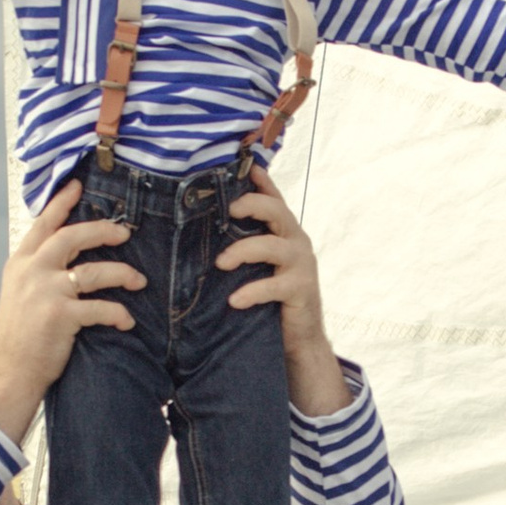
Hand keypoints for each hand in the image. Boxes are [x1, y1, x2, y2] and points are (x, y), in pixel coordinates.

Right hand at [0, 185, 138, 442]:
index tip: (77, 185)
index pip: (43, 224)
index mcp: (21, 263)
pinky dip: (119, 313)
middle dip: (103, 231)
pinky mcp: (61, 316)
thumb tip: (66, 256)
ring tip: (139, 280)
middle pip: (72, 236)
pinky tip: (127, 321)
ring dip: (123, 274)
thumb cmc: (21, 336)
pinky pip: (102, 308)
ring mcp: (46, 292)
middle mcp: (31, 272)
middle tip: (125, 233)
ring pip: (95, 271)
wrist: (10, 372)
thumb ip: (38, 270)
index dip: (61, 203)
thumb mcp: (20, 293)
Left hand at [217, 171, 348, 416]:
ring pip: (273, 246)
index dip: (260, 179)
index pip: (273, 197)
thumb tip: (202, 225)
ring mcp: (302, 265)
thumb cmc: (270, 298)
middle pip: (277, 211)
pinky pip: (274, 286)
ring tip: (221, 264)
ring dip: (244, 251)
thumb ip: (242, 243)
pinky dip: (252, 291)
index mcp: (284, 231)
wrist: (298, 339)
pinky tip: (234, 301)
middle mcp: (296, 241)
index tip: (243, 165)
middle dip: (252, 205)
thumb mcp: (257, 266)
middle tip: (229, 210)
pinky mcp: (302, 289)